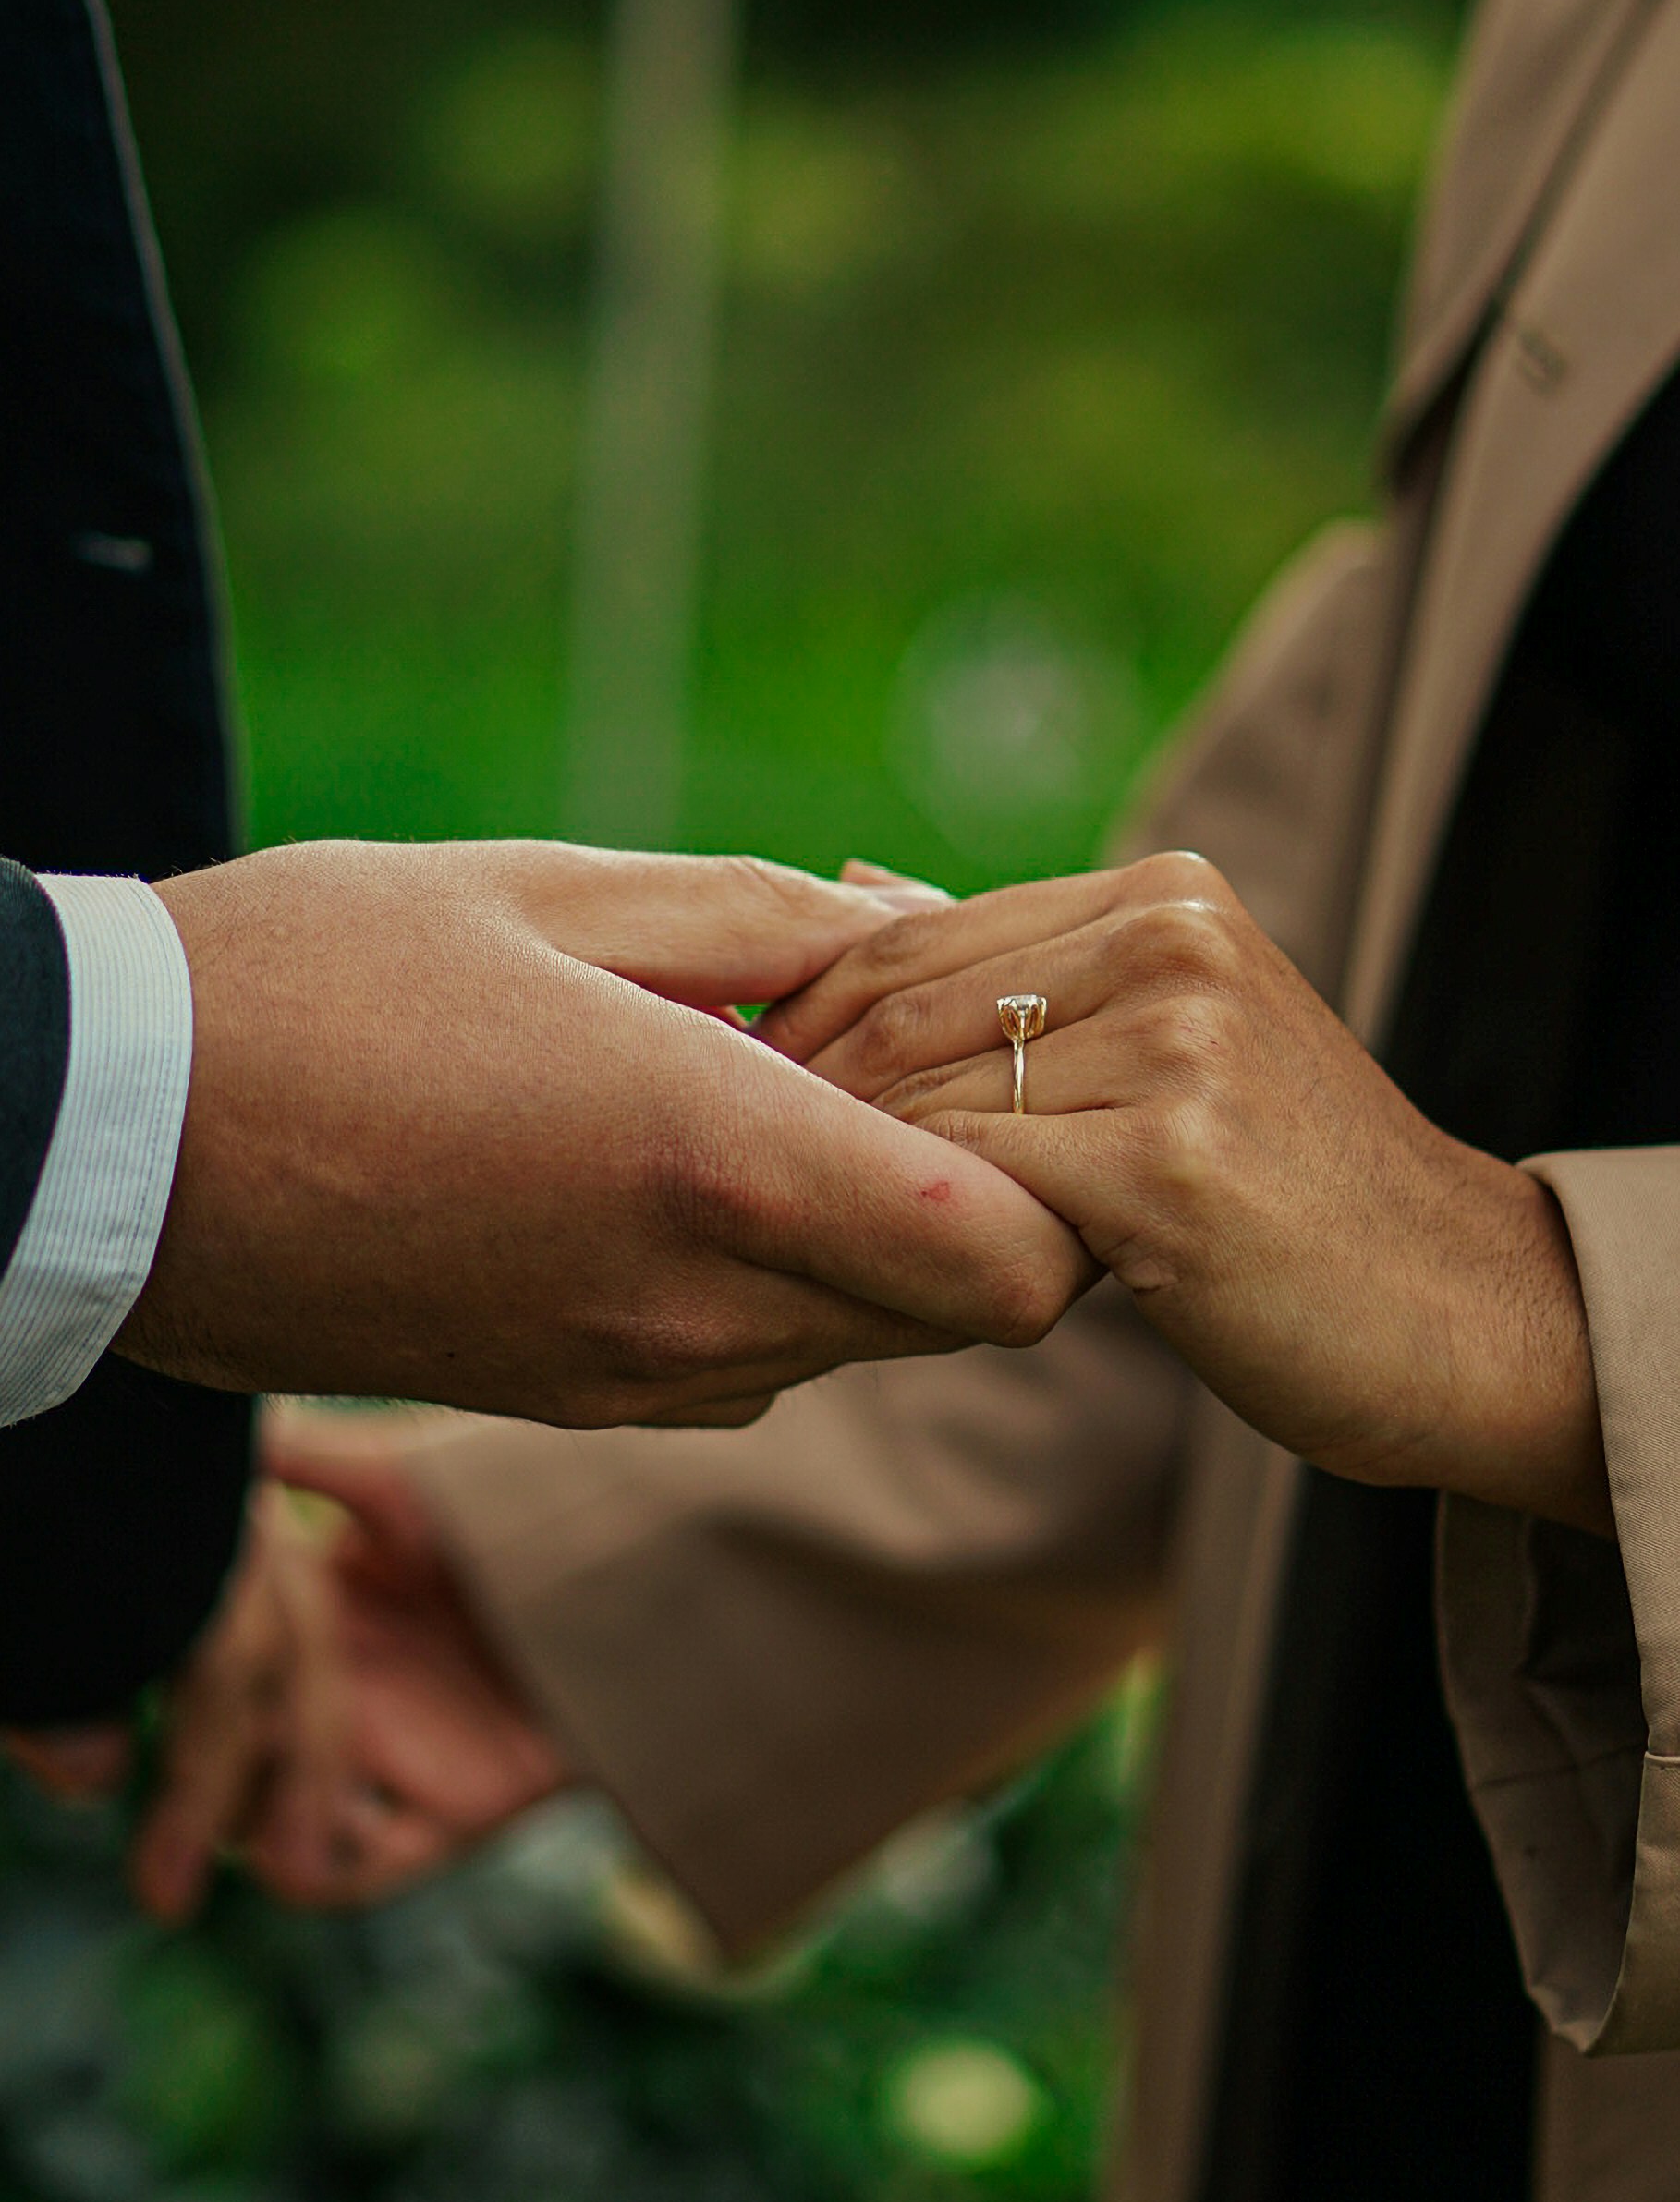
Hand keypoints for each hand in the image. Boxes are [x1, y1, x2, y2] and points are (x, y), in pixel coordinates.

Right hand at [116, 841, 1087, 1428]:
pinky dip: (761, 1279)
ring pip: (850, 1340)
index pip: (1018, 1265)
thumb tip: (915, 929)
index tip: (1000, 1070)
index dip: (1060, 1183)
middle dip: (968, 1190)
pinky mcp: (558, 1402)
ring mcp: (625, 1378)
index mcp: (715, 1161)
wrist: (96, 1148)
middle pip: (957, 1311)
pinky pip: (739, 1361)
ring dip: (858, 1235)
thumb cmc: (308, 978)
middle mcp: (694, 1308)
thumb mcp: (545, 889)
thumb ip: (764, 917)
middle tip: (890, 1053)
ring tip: (765, 1088)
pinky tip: (672, 1163)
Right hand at [122, 1410, 567, 1921]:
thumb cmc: (525, 1505)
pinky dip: (318, 1873)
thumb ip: (310, 1459)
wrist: (650, 1568)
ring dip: (239, 1824)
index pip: (203, 1656)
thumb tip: (220, 1432)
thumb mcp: (406, 1481)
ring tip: (230, 1813)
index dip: (155, 1669)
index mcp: (311, 1606)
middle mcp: (335, 1687)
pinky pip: (361, 1871)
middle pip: (219, 1749)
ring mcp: (388, 1757)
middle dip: (173, 1772)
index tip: (120, 1666)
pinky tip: (309, 1842)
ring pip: (270, 1818)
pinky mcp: (449, 1813)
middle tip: (130, 1773)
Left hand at [762, 854, 1608, 1532]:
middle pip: (900, 1007)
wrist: (1461, 1312)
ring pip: (923, 1097)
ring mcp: (1178, 1044)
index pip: (906, 936)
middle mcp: (1172, 939)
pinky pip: (973, 1183)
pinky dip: (915, 1229)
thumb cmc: (1288, 1193)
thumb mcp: (1168, 1039)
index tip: (734, 1102)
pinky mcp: (1172, 1162)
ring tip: (801, 1231)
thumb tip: (850, 890)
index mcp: (1164, 891)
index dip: (800, 1024)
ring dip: (846, 1172)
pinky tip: (895, 1275)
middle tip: (728, 1177)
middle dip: (796, 1097)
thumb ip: (1018, 967)